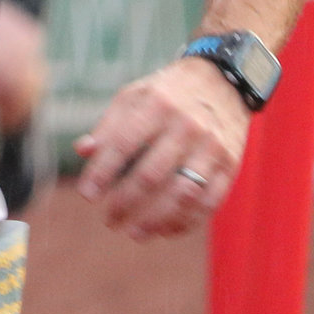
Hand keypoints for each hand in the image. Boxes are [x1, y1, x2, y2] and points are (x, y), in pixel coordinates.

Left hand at [74, 55, 247, 241]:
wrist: (223, 80)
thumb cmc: (167, 92)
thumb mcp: (134, 95)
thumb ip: (110, 126)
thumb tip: (82, 152)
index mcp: (158, 104)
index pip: (124, 144)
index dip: (102, 172)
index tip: (87, 195)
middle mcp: (187, 126)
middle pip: (152, 174)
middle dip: (126, 202)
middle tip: (109, 219)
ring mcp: (212, 147)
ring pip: (183, 194)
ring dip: (155, 220)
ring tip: (134, 232)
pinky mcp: (230, 165)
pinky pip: (208, 203)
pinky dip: (185, 222)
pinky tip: (164, 230)